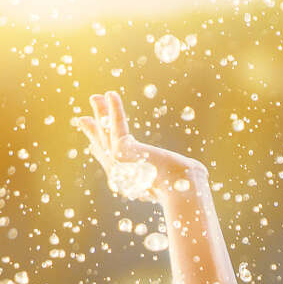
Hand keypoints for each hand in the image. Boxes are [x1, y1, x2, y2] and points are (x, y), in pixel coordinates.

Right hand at [74, 91, 205, 201]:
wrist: (183, 189)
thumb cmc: (189, 186)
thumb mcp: (183, 178)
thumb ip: (182, 172)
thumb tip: (199, 172)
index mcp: (132, 184)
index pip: (113, 165)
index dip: (101, 152)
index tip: (93, 145)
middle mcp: (121, 177)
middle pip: (103, 148)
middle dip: (94, 132)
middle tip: (82, 119)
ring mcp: (119, 164)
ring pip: (106, 134)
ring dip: (100, 113)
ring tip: (95, 97)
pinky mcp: (122, 151)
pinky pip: (116, 125)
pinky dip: (113, 109)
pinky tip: (110, 94)